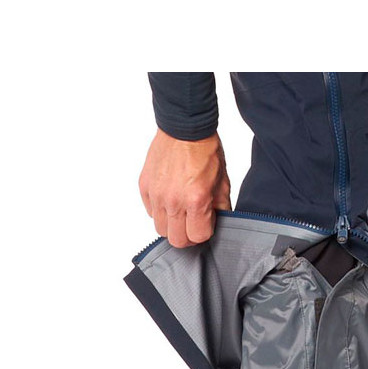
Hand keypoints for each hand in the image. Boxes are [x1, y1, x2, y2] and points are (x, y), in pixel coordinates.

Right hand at [139, 129, 231, 246]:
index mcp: (195, 200)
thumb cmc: (205, 151)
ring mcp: (156, 195)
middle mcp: (173, 200)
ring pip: (160, 229)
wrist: (184, 128)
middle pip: (176, 240)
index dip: (204, 233)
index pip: (197, 237)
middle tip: (193, 223)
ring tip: (181, 210)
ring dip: (172, 224)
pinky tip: (170, 198)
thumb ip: (220, 208)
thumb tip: (217, 224)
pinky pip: (150, 212)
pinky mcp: (145, 187)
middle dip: (187, 235)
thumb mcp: (222, 182)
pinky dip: (160, 210)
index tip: (206, 223)